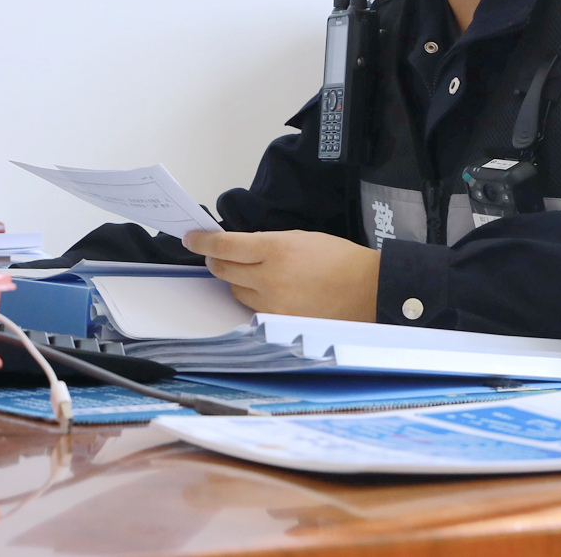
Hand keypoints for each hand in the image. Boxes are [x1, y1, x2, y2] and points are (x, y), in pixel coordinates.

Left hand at [182, 229, 379, 321]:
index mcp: (276, 249)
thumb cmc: (339, 259)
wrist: (368, 291)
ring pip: (236, 291)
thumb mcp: (300, 238)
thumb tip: (239, 248)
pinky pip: (254, 308)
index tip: (192, 238)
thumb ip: (267, 244)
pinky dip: (255, 298)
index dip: (204, 242)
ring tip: (256, 274)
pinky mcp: (280, 322)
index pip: (226, 246)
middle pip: (224, 270)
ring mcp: (274, 303)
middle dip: (216, 261)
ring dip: (237, 280)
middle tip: (217, 256)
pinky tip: (269, 291)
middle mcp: (270, 278)